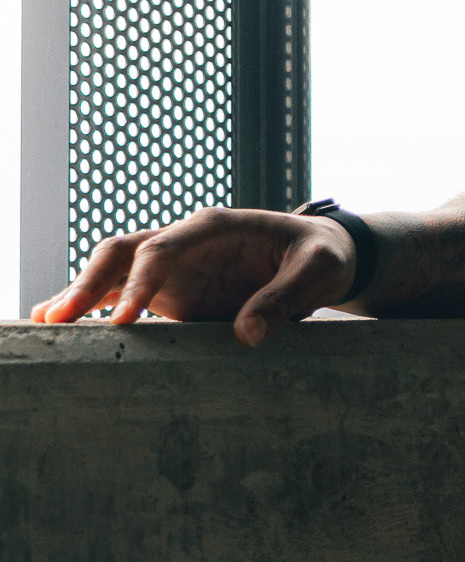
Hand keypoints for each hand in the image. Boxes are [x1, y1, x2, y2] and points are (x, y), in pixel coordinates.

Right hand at [29, 207, 357, 347]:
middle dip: (90, 280)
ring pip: (114, 268)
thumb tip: (245, 335)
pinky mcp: (172, 291)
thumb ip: (287, 298)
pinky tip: (60, 325)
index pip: (167, 246)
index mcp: (219, 226)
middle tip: (60, 318)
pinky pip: (122, 293)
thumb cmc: (323, 255)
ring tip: (44, 324)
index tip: (124, 318)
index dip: (141, 279)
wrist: (323, 256)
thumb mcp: (319, 270)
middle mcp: (188, 241)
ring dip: (80, 292)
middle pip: (126, 249)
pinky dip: (92, 306)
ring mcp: (176, 266)